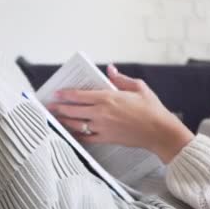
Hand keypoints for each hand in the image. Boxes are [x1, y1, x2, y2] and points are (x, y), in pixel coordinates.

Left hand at [46, 64, 194, 163]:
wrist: (159, 132)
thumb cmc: (151, 109)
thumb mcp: (138, 87)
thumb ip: (121, 79)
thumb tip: (110, 69)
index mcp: (108, 97)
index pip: (79, 95)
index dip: (65, 94)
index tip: (56, 93)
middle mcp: (101, 113)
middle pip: (73, 110)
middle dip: (59, 108)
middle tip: (50, 106)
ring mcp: (102, 127)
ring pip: (76, 124)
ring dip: (64, 121)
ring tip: (55, 119)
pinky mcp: (106, 138)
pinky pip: (86, 138)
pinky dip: (76, 136)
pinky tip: (70, 133)